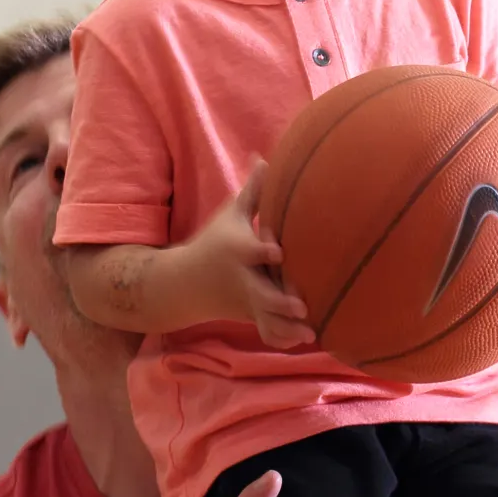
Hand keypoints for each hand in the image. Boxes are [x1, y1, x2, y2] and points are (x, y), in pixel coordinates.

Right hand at [185, 161, 314, 349]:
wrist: (186, 283)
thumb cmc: (214, 242)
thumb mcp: (230, 216)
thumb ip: (253, 191)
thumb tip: (265, 157)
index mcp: (238, 250)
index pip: (250, 250)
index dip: (264, 251)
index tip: (279, 252)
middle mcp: (244, 278)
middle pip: (260, 292)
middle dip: (280, 302)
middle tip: (303, 306)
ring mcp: (247, 301)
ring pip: (267, 320)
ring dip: (287, 327)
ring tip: (311, 331)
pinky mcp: (252, 317)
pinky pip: (267, 333)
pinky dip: (283, 338)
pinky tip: (306, 338)